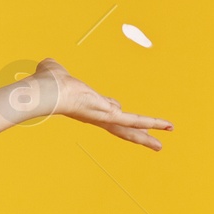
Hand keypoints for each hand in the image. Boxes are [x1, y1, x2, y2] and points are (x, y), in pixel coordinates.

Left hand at [31, 57, 172, 150]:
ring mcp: (102, 117)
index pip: (106, 108)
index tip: (119, 107)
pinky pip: (133, 120)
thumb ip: (54, 69)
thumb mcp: (53, 72)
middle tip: (148, 141)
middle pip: (119, 127)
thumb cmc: (46, 82)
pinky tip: (166, 127)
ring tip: (159, 147)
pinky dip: (152, 123)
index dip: (114, 106)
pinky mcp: (108, 115)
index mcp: (85, 106)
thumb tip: (49, 66)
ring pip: (128, 129)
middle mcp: (95, 115)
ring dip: (145, 137)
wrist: (46, 92)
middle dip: (135, 135)